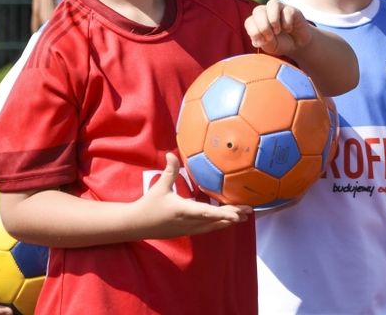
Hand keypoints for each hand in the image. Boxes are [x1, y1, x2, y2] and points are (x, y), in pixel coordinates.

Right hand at [135, 153, 251, 237]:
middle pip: (215, 221)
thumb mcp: (160, 187)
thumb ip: (170, 170)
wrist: (136, 225)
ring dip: (227, 221)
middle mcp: (188, 222)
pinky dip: (218, 225)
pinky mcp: (187, 232)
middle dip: (232, 216)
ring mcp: (188, 229)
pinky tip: (226, 221)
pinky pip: (207, 229)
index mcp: (183, 210)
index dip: (223, 214)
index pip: (207, 213)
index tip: (238, 214)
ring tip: (243, 216)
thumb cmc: (149, 205)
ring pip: (212, 227)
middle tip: (249, 211)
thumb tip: (171, 153)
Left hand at [245, 0, 313, 56]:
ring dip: (273, 19)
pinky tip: (288, 29)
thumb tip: (257, 40)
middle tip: (270, 37)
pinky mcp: (291, 10)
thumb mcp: (270, 47)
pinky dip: (287, 22)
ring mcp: (279, 9)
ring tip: (277, 31)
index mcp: (256, 21)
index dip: (254, 32)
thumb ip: (262, 42)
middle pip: (258, 10)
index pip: (249, 22)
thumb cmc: (280, 44)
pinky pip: (287, 11)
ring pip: (272, 4)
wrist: (297, 45)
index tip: (262, 42)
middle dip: (263, 26)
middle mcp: (266, 12)